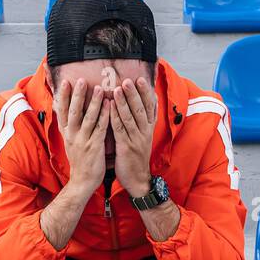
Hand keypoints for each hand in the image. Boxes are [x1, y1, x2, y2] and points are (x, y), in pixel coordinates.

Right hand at [53, 78, 108, 194]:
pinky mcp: (94, 147)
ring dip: (93, 102)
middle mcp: (72, 135)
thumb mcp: (70, 142)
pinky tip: (110, 105)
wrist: (82, 181)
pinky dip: (104, 116)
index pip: (62, 111)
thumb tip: (65, 110)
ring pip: (87, 118)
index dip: (62, 96)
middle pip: (73, 111)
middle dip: (76, 95)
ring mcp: (83, 141)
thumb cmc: (80, 160)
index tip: (64, 82)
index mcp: (66, 133)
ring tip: (99, 88)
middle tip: (80, 79)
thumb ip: (70, 126)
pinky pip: (100, 128)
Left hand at [109, 76, 156, 197]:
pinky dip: (115, 116)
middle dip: (135, 93)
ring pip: (131, 117)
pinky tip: (110, 107)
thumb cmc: (136, 158)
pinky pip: (120, 129)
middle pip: (141, 109)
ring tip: (117, 88)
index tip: (142, 79)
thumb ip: (143, 123)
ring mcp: (136, 140)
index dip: (146, 93)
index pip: (150, 107)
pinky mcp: (126, 147)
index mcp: (148, 129)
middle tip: (128, 79)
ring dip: (124, 102)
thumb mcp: (143, 139)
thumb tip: (143, 106)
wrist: (138, 180)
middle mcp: (144, 132)